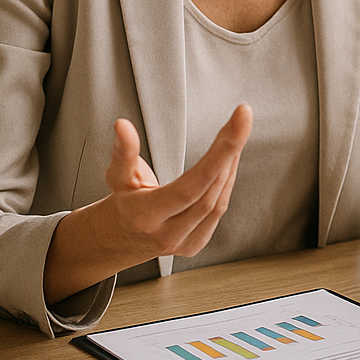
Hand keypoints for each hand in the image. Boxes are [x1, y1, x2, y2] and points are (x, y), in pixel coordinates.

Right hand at [44, 104, 251, 303]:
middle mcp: (167, 235)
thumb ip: (123, 153)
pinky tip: (230, 158)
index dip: (219, 154)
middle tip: (242, 116)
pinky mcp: (196, 243)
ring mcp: (184, 243)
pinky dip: (226, 182)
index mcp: (145, 217)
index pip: (190, 187)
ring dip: (230, 164)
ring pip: (218, 201)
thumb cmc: (123, 202)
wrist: (122, 239)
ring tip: (234, 133)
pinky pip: (219, 209)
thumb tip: (122, 125)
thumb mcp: (117, 177)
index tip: (239, 121)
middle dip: (229, 151)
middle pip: (209, 193)